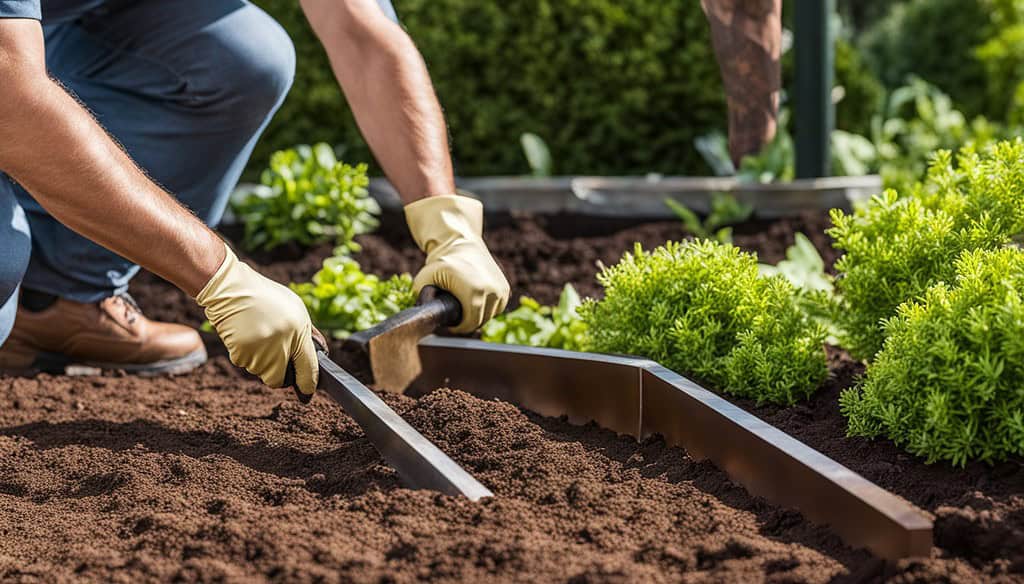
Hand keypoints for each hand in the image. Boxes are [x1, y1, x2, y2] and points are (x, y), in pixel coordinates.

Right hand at [196, 242, 323, 396]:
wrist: (231, 289)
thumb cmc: (267, 298)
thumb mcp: (296, 309)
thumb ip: (307, 335)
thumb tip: (318, 356)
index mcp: (298, 332)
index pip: (308, 369)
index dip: (308, 384)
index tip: (308, 392)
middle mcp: (280, 345)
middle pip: (280, 380)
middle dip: (280, 373)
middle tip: (275, 353)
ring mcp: (259, 351)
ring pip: (262, 372)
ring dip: (261, 360)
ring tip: (259, 334)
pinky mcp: (240, 354)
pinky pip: (246, 364)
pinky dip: (247, 354)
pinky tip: (246, 334)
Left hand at [405, 195, 509, 332]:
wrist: (461, 243)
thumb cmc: (443, 262)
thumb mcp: (425, 278)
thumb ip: (421, 297)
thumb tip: (422, 315)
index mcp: (475, 293)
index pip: (469, 324)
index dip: (458, 328)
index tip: (450, 324)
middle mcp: (492, 292)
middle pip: (480, 322)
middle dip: (467, 321)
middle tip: (456, 314)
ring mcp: (501, 290)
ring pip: (489, 316)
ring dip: (478, 315)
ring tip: (465, 307)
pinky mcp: (505, 288)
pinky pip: (497, 308)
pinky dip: (487, 308)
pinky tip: (476, 301)